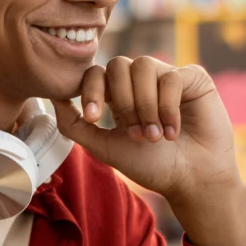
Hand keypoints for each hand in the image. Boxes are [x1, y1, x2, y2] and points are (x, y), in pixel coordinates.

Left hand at [52, 56, 245, 245]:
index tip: (94, 118)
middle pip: (118, 65)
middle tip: (136, 135)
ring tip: (155, 136)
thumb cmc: (151, 166)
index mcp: (120, 94)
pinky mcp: (193, 78)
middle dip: (123, 102)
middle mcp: (142, 81)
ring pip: (143, 66)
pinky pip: (172, 77)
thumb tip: (53, 99)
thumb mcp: (105, 147)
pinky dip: (169, 107)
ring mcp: (167, 76)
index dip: (91, 90)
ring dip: (145, 105)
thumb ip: (76, 125)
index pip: (96, 74)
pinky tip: (174, 131)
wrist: (192, 180)